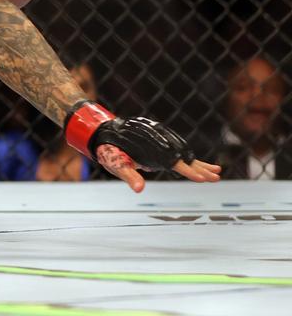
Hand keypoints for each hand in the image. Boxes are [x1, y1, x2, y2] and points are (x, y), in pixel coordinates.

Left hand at [64, 100, 220, 190]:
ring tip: (216, 170)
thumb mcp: (116, 165)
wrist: (102, 130)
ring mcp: (159, 137)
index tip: (204, 179)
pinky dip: (188, 156)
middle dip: (200, 167)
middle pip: (183, 156)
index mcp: (151, 150)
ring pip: (182, 151)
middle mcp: (158, 141)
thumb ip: (130, 176)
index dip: (189, 171)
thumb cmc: (109, 150)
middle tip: (217, 177)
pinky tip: (199, 163)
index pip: (175, 163)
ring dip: (198, 161)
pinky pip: (176, 147)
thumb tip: (140, 190)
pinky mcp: (158, 137)